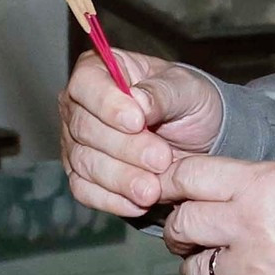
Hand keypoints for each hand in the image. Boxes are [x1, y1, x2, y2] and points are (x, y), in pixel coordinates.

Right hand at [59, 49, 222, 217]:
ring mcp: (76, 142)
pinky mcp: (82, 175)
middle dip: (125, 148)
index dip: (107, 104)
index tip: (138, 121)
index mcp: (98, 70)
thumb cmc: (187, 102)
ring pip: (85, 162)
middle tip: (161, 158)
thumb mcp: (187, 90)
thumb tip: (138, 100)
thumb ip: (162, 93)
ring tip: (154, 188)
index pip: (86, 84)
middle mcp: (79, 105)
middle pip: (85, 128)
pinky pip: (85, 190)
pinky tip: (139, 203)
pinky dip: (112, 199)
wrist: (198, 139)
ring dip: (121, 179)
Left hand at [159, 157, 274, 274]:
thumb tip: (192, 187)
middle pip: (183, 224)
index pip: (189, 176)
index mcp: (259, 185)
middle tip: (187, 230)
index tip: (164, 189)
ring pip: (194, 267)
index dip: (169, 182)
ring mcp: (249, 269)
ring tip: (221, 258)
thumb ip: (240, 183)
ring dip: (200, 263)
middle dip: (179, 229)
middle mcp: (248, 225)